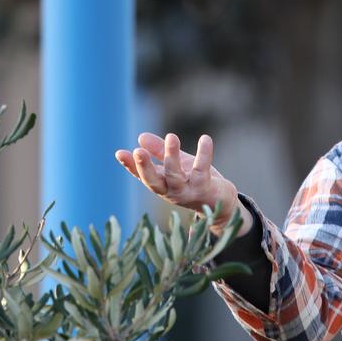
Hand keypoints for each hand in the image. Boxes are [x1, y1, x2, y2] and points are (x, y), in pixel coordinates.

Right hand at [114, 132, 251, 235]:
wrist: (221, 204)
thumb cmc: (194, 181)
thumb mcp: (176, 165)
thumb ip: (159, 151)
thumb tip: (141, 137)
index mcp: (161, 184)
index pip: (142, 176)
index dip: (130, 166)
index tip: (119, 153)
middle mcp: (171, 191)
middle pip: (154, 181)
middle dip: (145, 167)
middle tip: (137, 151)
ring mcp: (187, 192)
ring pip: (176, 176)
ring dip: (172, 156)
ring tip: (171, 137)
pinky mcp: (205, 188)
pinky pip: (202, 169)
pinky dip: (204, 154)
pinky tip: (205, 139)